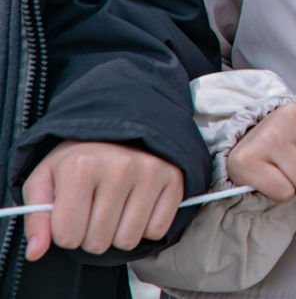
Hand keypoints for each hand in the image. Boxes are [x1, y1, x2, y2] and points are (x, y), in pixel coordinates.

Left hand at [22, 141, 183, 260]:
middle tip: (94, 211)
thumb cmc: (79, 159)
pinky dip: (145, 227)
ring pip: (127, 240)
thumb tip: (36, 252)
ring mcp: (150, 172)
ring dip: (118, 234)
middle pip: (98, 242)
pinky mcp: (173, 179)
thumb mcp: (45, 180)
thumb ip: (36, 217)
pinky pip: (156, 230)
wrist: (121, 129)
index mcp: (81, 166)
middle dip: (91, 235)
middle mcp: (119, 168)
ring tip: (115, 210)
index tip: (71, 213)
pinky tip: (138, 206)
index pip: (67, 237)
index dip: (65, 233)